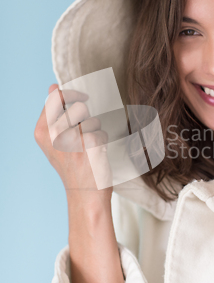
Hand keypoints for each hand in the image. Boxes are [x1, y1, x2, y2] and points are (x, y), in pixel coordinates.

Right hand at [34, 84, 112, 201]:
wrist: (84, 195)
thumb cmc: (71, 165)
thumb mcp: (53, 141)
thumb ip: (53, 114)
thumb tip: (53, 87)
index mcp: (42, 132)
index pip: (56, 98)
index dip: (71, 96)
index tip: (81, 99)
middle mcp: (54, 135)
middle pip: (78, 108)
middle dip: (85, 120)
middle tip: (82, 138)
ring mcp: (73, 140)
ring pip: (93, 121)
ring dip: (95, 132)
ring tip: (88, 149)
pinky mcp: (91, 145)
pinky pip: (102, 132)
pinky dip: (102, 142)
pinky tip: (96, 155)